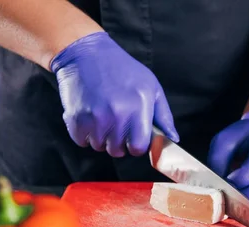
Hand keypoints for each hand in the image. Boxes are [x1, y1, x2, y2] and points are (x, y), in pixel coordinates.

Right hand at [50, 32, 178, 156]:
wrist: (85, 53)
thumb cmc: (122, 70)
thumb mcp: (151, 87)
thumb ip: (164, 116)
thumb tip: (173, 139)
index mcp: (138, 107)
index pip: (139, 147)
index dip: (137, 145)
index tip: (134, 136)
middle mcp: (117, 114)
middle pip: (118, 151)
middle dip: (120, 142)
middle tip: (117, 123)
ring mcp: (94, 117)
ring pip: (100, 147)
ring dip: (102, 138)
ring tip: (103, 116)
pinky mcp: (75, 118)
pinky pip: (82, 141)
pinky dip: (85, 134)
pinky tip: (89, 116)